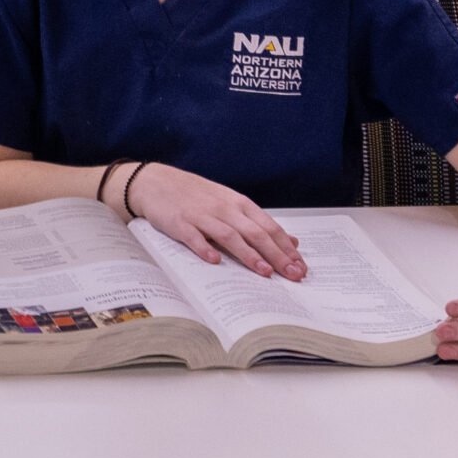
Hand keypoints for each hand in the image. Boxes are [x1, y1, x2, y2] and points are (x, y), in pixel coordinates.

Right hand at [117, 166, 303, 278]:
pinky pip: (194, 237)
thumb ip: (258, 223)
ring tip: (264, 272)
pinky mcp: (179, 223)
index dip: (286, 248)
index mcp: (238, 204)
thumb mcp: (230, 204)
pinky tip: (215, 261)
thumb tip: (290, 241)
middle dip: (276, 255)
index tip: (300, 267)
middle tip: (291, 274)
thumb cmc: (197, 196)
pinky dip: (205, 248)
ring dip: (248, 254)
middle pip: (254, 233)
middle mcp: (224, 208)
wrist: (157, 182)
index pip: (269, 227)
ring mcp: (201, 215)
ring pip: (229, 235)